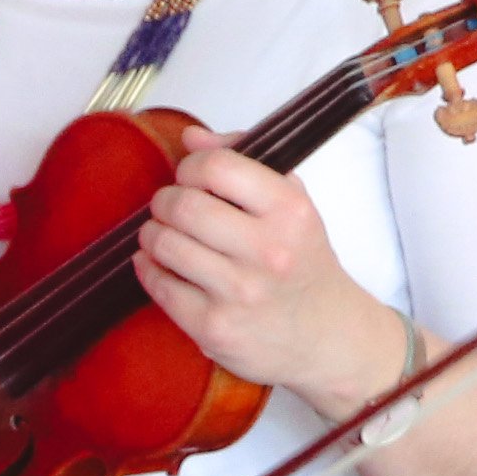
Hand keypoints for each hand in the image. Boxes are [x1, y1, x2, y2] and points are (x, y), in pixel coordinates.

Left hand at [134, 141, 415, 418]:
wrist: (326, 337)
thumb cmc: (302, 262)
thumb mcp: (292, 205)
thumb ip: (245, 161)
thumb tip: (192, 138)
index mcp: (290, 211)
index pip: (217, 167)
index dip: (191, 167)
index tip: (190, 177)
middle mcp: (268, 251)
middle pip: (183, 206)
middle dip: (164, 202)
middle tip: (169, 208)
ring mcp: (239, 293)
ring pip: (164, 244)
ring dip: (153, 234)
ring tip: (164, 235)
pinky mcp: (214, 328)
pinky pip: (160, 286)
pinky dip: (149, 269)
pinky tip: (159, 265)